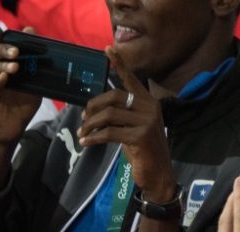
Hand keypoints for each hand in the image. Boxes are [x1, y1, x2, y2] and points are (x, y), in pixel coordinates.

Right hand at [0, 20, 42, 145]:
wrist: (14, 126)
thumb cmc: (23, 101)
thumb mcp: (34, 79)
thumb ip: (34, 58)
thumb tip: (32, 33)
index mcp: (3, 62)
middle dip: (2, 49)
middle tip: (16, 52)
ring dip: (3, 66)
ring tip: (15, 67)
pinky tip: (4, 79)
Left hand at [79, 48, 175, 202]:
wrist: (157, 174)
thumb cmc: (143, 151)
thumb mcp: (133, 127)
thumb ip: (121, 114)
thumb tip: (96, 108)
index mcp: (148, 102)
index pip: (131, 79)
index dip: (120, 63)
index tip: (108, 49)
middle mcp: (149, 107)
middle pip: (114, 96)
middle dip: (93, 107)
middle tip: (83, 119)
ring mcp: (146, 121)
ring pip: (109, 115)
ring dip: (90, 125)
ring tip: (82, 134)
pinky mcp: (140, 136)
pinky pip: (109, 133)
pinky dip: (94, 138)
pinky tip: (86, 143)